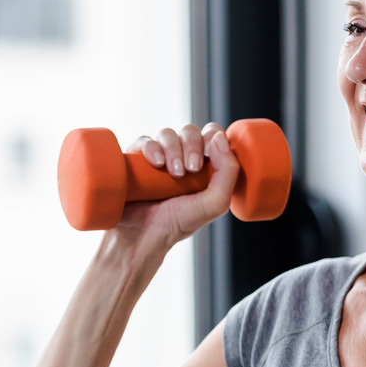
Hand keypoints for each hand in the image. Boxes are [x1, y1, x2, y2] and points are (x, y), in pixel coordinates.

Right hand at [117, 122, 240, 244]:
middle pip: (191, 131)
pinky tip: (156, 164)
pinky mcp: (137, 159)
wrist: (142, 236)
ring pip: (168, 133)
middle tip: (191, 169)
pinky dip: (152, 148)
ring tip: (173, 173)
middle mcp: (182, 158)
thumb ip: (228, 172)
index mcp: (205, 166)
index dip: (213, 138)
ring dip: (173, 149)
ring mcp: (159, 157)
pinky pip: (145, 140)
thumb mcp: (215, 204)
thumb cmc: (180, 223)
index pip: (213, 135)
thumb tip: (220, 137)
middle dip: (193, 145)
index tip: (209, 156)